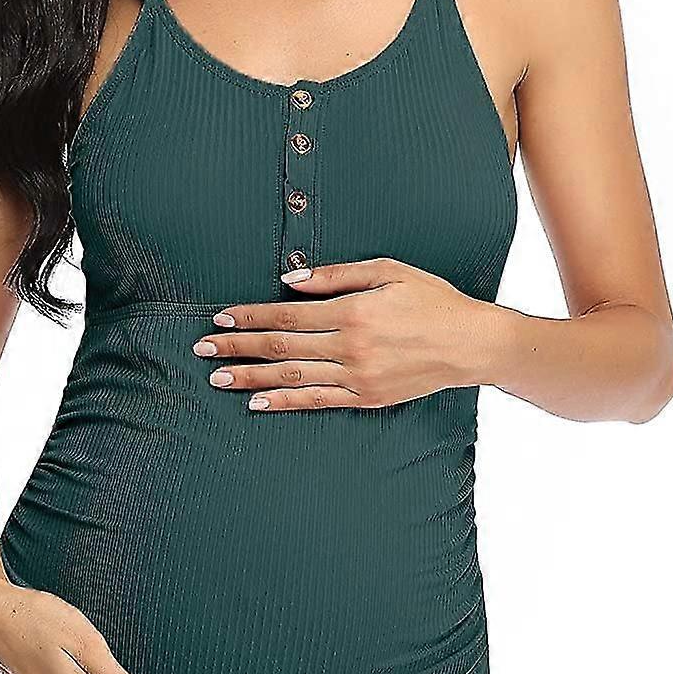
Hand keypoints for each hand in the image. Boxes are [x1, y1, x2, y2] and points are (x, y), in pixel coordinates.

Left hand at [192, 257, 492, 410]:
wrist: (470, 344)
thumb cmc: (431, 299)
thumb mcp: (387, 271)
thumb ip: (336, 276)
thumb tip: (288, 282)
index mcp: (352, 312)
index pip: (287, 315)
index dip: (250, 317)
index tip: (221, 319)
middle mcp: (350, 347)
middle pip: (281, 348)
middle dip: (238, 348)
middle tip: (202, 349)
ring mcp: (357, 376)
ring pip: (292, 378)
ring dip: (251, 378)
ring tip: (218, 377)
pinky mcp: (366, 397)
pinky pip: (317, 401)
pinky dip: (285, 402)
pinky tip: (257, 403)